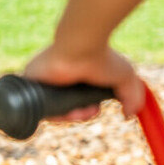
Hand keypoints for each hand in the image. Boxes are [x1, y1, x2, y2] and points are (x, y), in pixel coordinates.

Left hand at [23, 44, 143, 117]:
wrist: (80, 47)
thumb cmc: (102, 58)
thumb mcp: (125, 78)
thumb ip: (132, 97)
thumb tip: (129, 115)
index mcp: (78, 76)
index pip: (79, 101)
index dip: (88, 110)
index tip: (95, 109)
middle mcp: (60, 79)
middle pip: (67, 107)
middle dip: (81, 114)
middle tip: (90, 110)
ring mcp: (45, 81)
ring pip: (55, 110)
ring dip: (70, 117)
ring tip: (81, 110)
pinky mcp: (31, 83)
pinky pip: (39, 108)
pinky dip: (54, 115)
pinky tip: (67, 112)